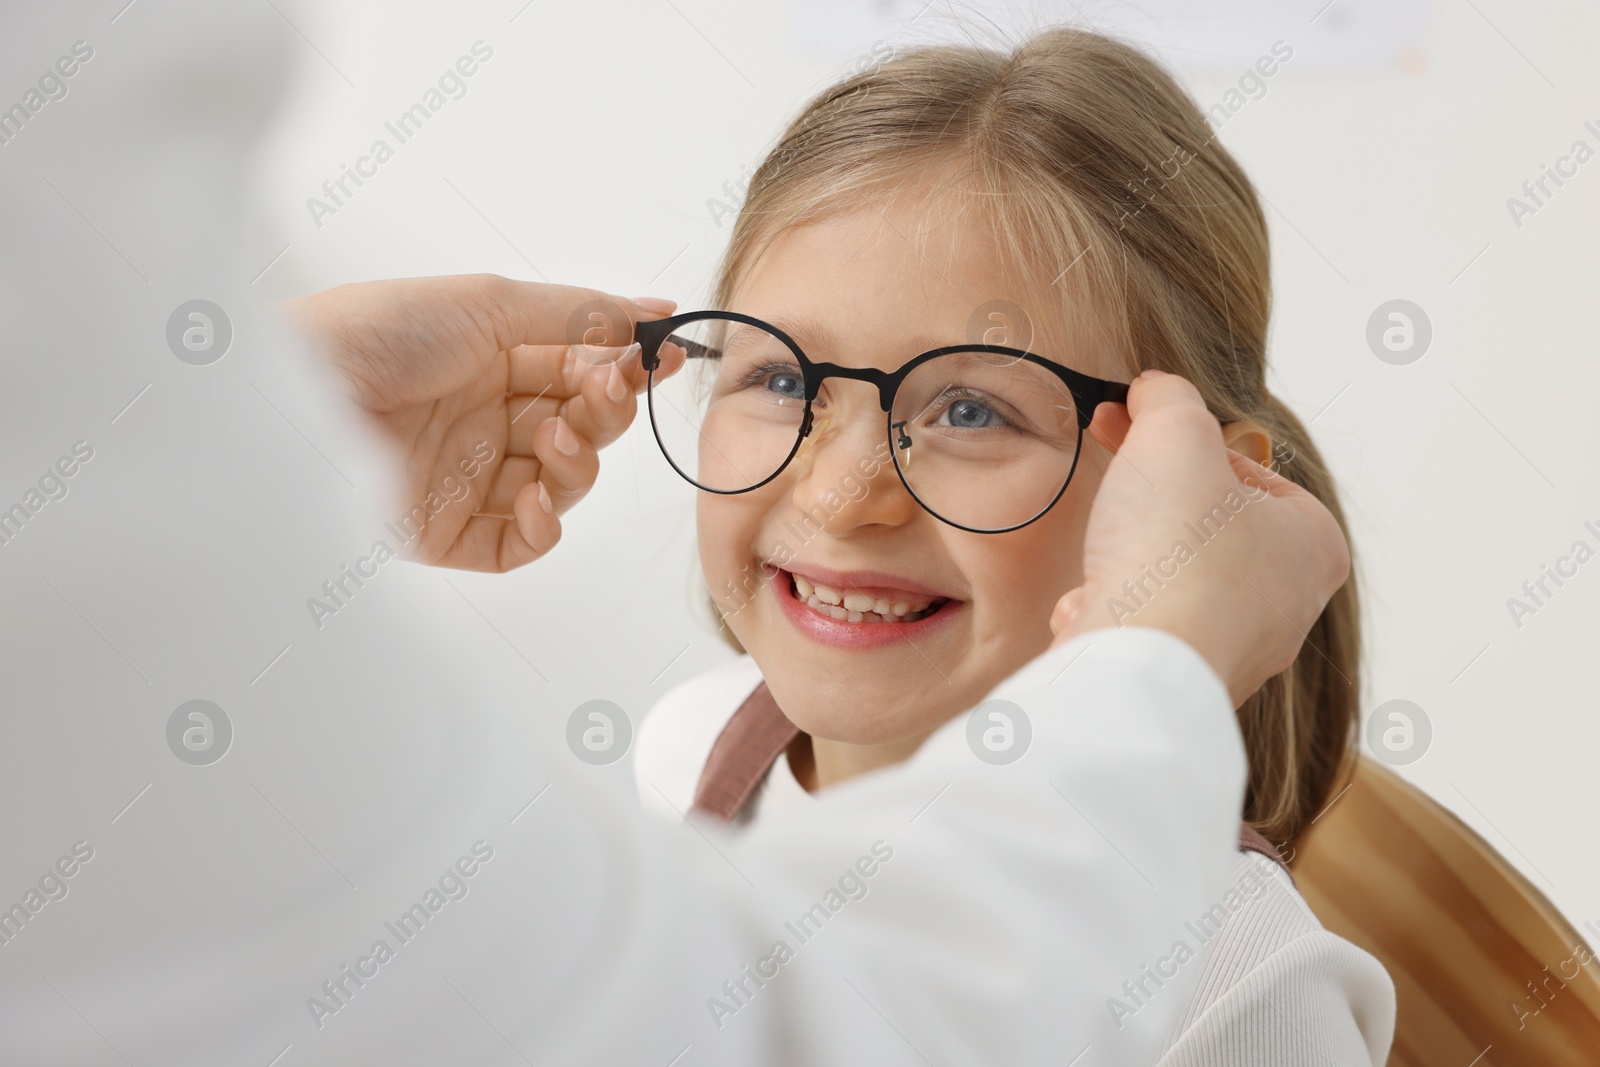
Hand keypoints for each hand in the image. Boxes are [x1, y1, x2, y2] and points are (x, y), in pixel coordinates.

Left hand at [283, 274, 681, 571]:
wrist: (296, 398)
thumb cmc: (379, 333)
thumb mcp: (490, 303)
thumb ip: (580, 314)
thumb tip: (656, 313)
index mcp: (489, 359)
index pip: (578, 372)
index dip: (622, 369)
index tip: (661, 359)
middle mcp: (481, 419)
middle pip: (579, 428)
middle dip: (605, 412)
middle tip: (607, 393)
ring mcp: (466, 479)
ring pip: (560, 486)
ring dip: (577, 464)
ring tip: (556, 440)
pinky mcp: (446, 535)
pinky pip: (519, 543)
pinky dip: (544, 526)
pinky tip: (538, 499)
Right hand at [1050, 370, 1350, 706]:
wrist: (1136, 663)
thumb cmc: (1176, 553)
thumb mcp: (1175, 435)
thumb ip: (1168, 399)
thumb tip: (1154, 389)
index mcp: (1314, 545)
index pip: (1251, 473)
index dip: (1187, 444)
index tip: (1136, 427)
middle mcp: (1288, 607)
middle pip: (1209, 526)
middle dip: (1152, 502)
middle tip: (1114, 471)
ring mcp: (1237, 652)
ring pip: (1172, 581)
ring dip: (1126, 561)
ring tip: (1104, 555)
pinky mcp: (1183, 683)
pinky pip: (1143, 630)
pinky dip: (1112, 612)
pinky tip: (1091, 608)